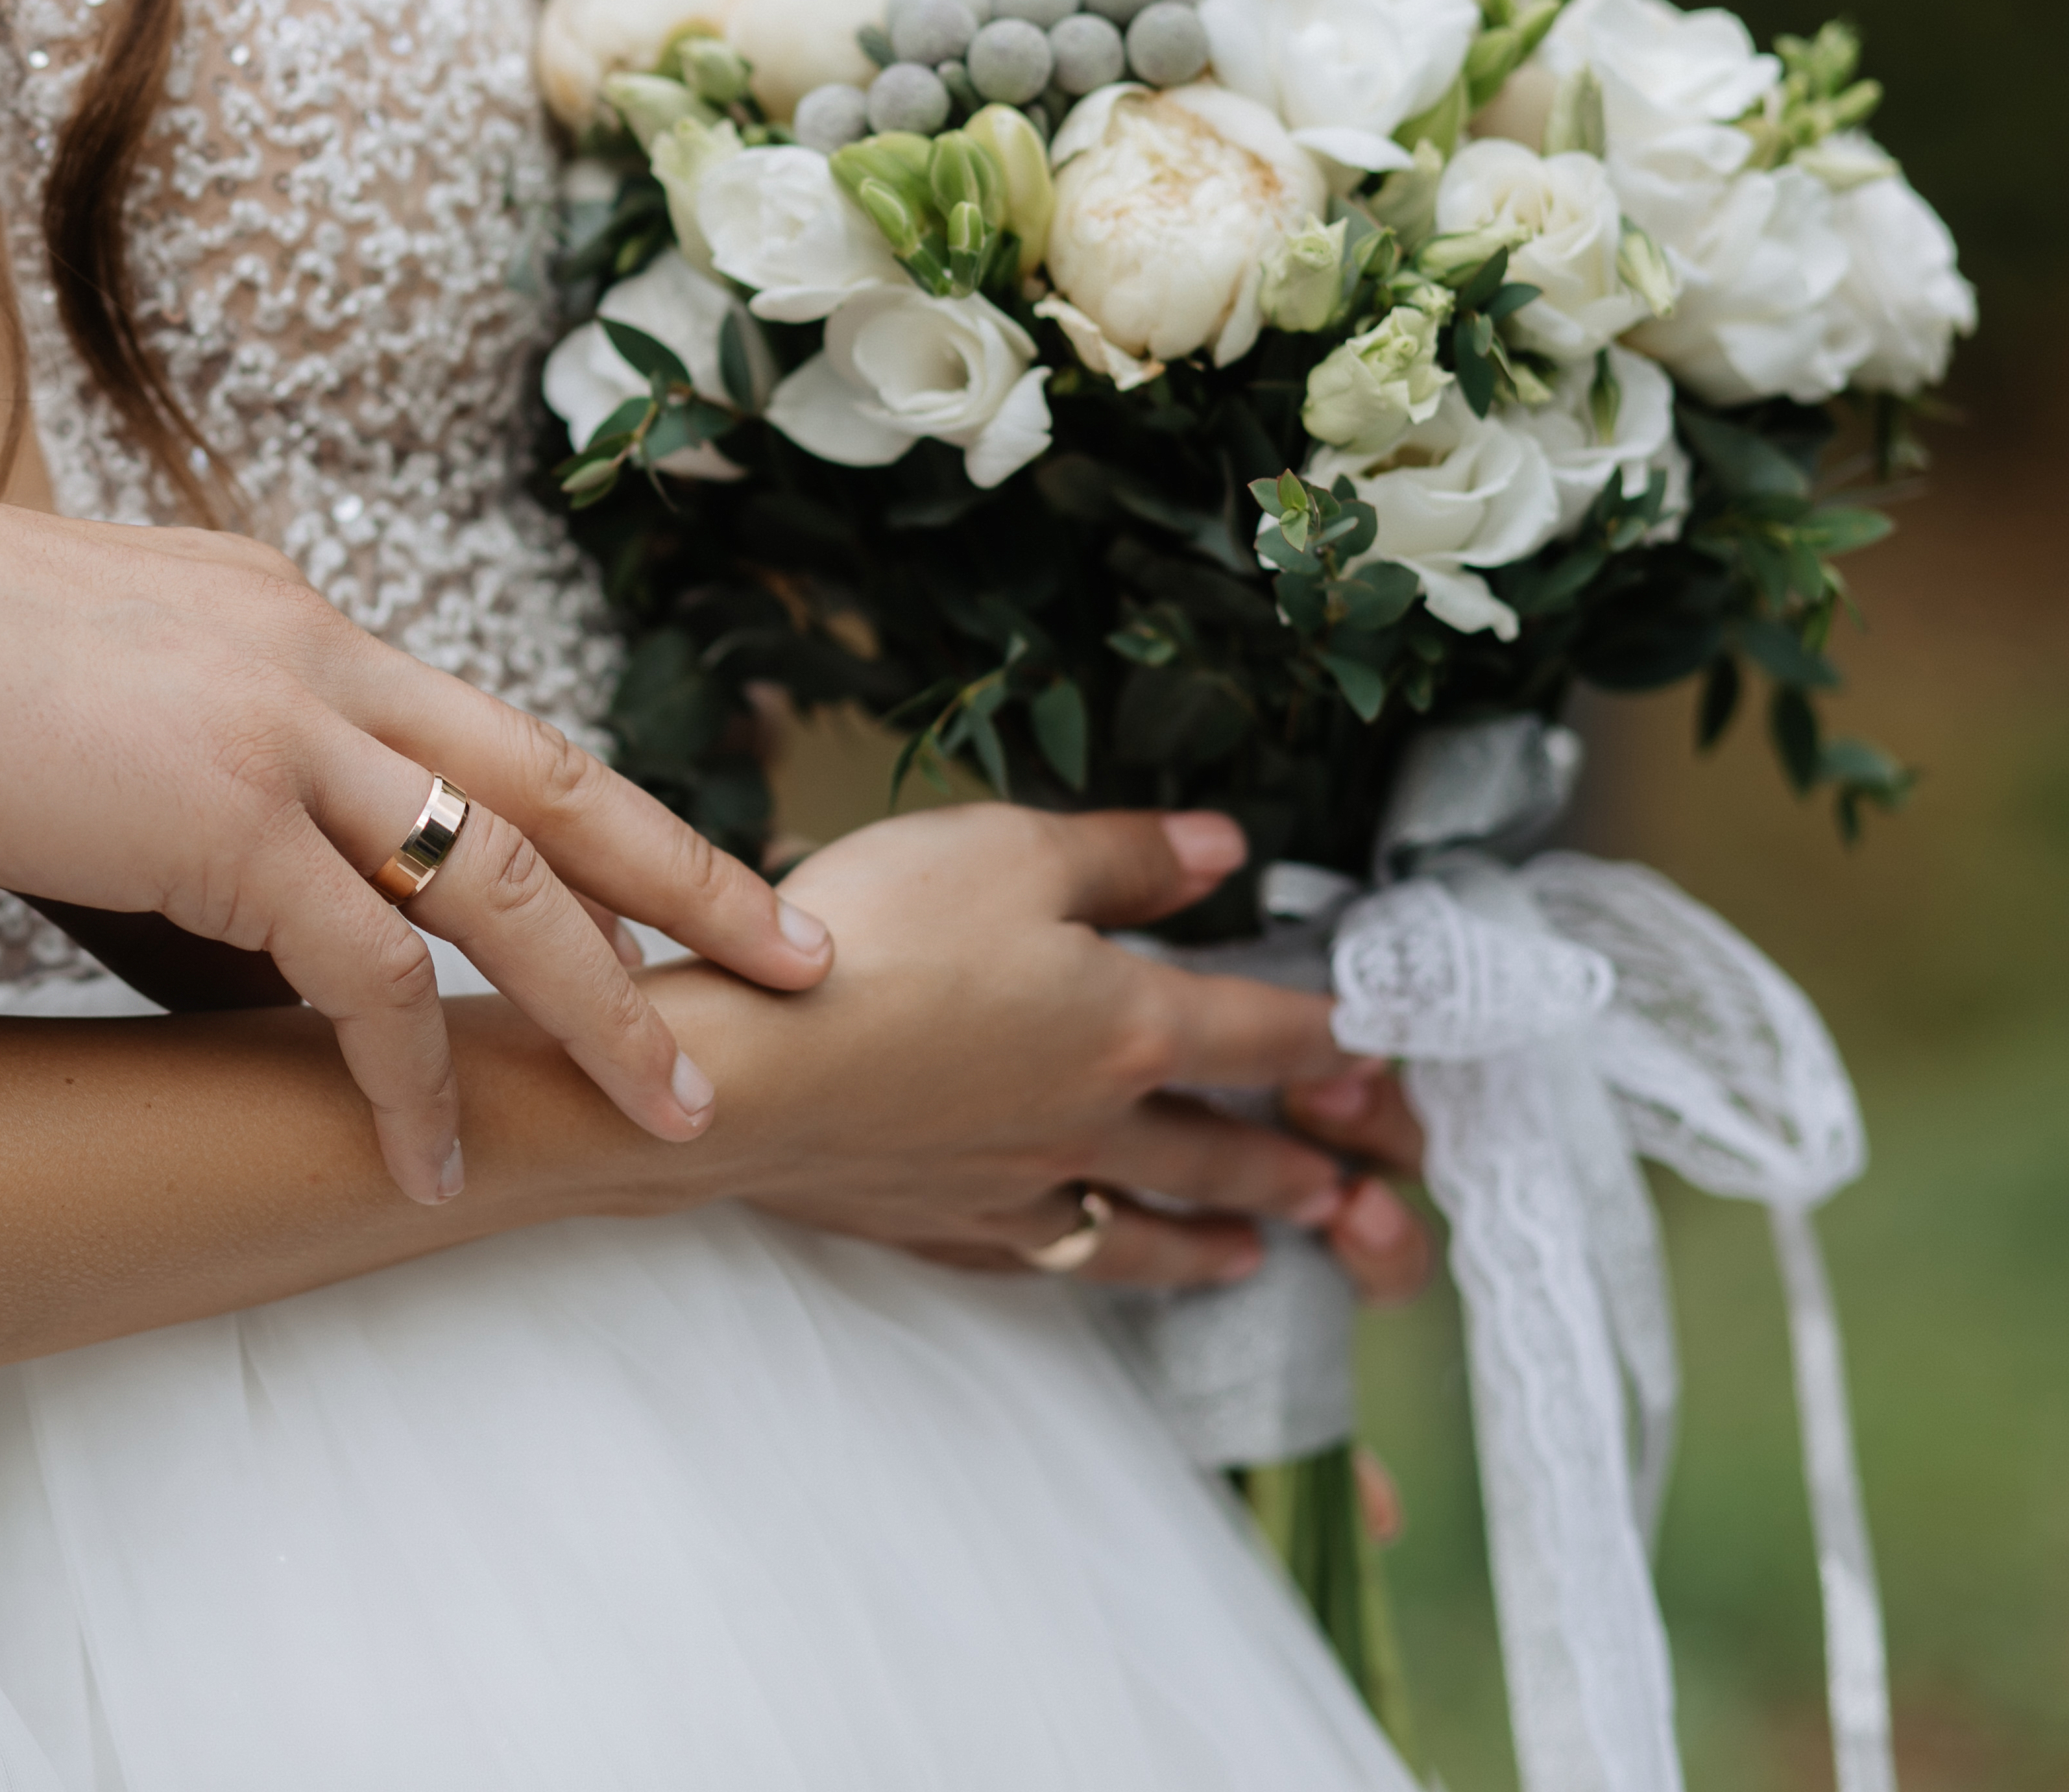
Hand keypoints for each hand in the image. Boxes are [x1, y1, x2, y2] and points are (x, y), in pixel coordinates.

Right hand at [0, 472, 832, 1204]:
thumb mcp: (95, 667)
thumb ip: (189, 742)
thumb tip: (225, 858)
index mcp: (291, 614)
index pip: (473, 727)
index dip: (584, 812)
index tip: (670, 872)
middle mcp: (316, 656)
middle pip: (552, 781)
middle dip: (689, 879)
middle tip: (796, 956)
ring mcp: (282, 731)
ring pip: (503, 883)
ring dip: (602, 1006)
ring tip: (678, 1105)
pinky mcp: (222, 820)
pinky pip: (364, 974)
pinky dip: (413, 1074)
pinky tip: (435, 1157)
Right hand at [659, 804, 1397, 1285]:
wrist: (746, 1073)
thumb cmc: (874, 946)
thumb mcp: (1009, 852)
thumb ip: (1125, 855)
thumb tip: (1222, 849)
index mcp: (1129, 1026)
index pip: (1265, 1035)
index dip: (1331, 1035)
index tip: (1370, 1044)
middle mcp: (1092, 1124)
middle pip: (1220, 1150)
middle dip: (1290, 1165)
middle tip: (1344, 1189)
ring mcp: (1017, 1187)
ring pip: (1142, 1227)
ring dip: (1210, 1241)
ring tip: (1254, 1252)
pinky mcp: (940, 1221)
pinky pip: (1040, 1258)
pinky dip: (1084, 1266)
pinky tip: (1083, 1261)